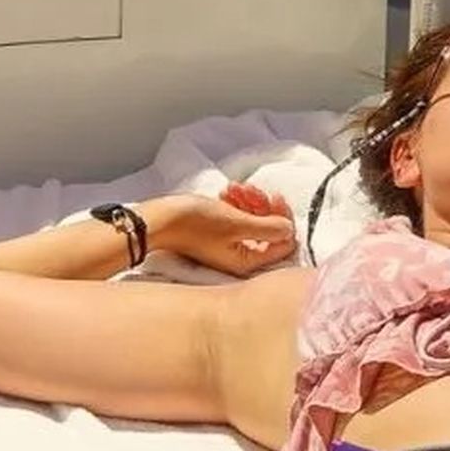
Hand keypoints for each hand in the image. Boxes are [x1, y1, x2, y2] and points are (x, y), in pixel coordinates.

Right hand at [147, 181, 301, 278]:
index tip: (274, 198)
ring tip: (233, 188)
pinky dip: (235, 203)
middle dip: (263, 205)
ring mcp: (229, 246)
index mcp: (248, 262)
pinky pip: (238, 218)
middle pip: (269, 230)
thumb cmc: (195, 224)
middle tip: (250, 190)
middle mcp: (240, 258)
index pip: (283, 242)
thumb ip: (269, 227)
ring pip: (253, 220)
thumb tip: (290, 229)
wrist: (159, 219)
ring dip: (248, 200)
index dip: (282, 218)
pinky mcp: (219, 235)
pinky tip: (226, 192)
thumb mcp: (237, 223)